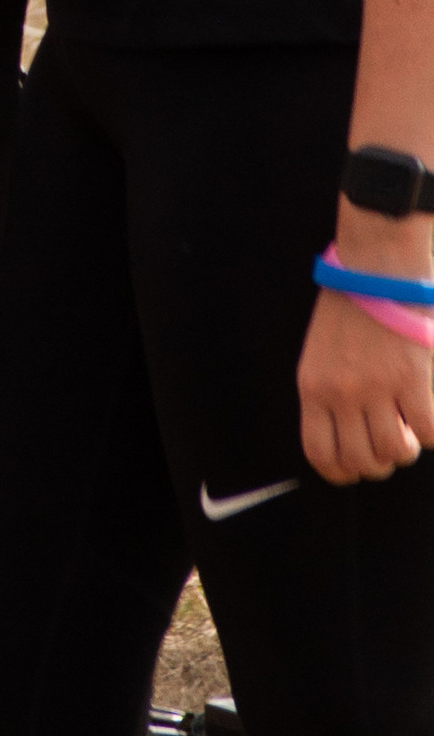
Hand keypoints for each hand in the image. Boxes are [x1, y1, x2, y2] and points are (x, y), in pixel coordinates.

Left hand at [300, 282, 433, 483]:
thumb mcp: (321, 351)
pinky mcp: (414, 379)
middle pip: (361, 461)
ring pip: (395, 452)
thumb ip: (329, 392)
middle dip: (379, 462)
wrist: (378, 264)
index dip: (342, 472)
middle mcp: (341, 392)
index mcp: (313, 385)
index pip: (320, 454)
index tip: (357, 467)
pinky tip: (427, 412)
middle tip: (389, 440)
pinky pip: (428, 432)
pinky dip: (431, 432)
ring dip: (406, 448)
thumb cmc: (352, 304)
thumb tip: (350, 433)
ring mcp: (378, 387)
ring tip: (409, 426)